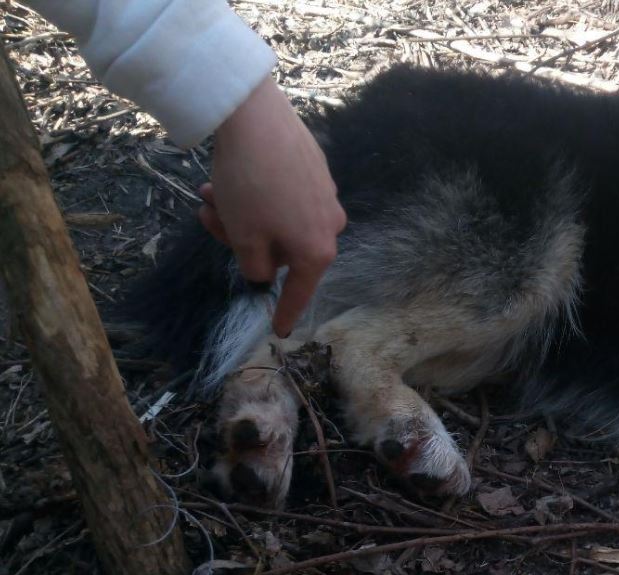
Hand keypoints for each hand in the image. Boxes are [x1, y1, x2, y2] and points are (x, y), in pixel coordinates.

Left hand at [198, 76, 346, 337]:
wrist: (256, 117)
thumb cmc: (249, 185)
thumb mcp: (244, 236)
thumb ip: (254, 267)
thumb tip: (263, 272)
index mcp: (316, 251)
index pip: (300, 292)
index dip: (286, 314)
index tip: (279, 332)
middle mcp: (330, 225)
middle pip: (283, 250)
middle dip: (242, 239)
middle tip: (207, 218)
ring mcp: (326, 195)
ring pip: (279, 219)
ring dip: (242, 213)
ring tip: (207, 193)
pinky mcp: (315, 168)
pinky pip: (286, 195)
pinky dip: (258, 194)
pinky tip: (230, 176)